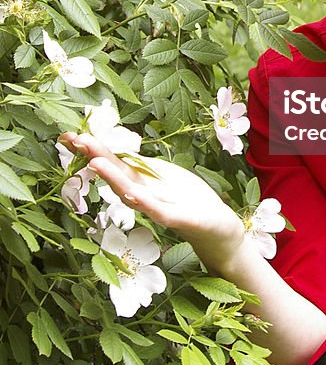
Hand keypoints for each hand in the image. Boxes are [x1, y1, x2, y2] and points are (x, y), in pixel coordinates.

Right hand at [58, 132, 244, 265]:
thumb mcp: (165, 176)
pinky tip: (133, 193)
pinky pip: (158, 211)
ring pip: (131, 192)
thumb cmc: (190, 200)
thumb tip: (118, 150)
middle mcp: (144, 194)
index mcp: (142, 180)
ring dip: (113, 178)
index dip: (93, 148)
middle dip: (95, 156)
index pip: (114, 161)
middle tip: (74, 140)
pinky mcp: (177, 219)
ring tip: (95, 162)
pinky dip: (145, 202)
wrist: (217, 229)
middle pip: (116, 173)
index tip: (70, 135)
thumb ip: (141, 167)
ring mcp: (158, 207)